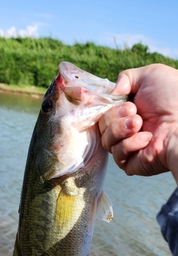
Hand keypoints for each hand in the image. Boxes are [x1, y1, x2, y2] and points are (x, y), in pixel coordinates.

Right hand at [99, 64, 177, 182]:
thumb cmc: (173, 97)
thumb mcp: (149, 75)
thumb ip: (126, 78)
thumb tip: (112, 94)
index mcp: (129, 110)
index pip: (103, 111)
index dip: (104, 106)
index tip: (116, 100)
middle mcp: (127, 129)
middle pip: (102, 125)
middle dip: (114, 115)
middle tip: (134, 112)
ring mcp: (129, 147)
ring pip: (106, 141)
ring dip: (120, 129)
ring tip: (139, 123)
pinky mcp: (132, 163)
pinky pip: (117, 155)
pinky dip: (130, 144)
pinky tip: (147, 138)